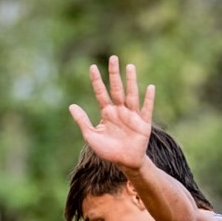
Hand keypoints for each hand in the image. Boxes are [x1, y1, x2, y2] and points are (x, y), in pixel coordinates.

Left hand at [68, 56, 154, 173]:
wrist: (125, 162)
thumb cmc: (108, 150)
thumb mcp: (91, 136)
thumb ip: (82, 121)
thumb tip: (71, 105)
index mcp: (107, 112)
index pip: (101, 93)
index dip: (96, 81)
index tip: (92, 67)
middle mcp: (120, 110)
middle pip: (116, 89)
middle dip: (114, 74)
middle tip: (112, 58)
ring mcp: (132, 115)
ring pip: (131, 95)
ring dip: (131, 81)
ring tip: (129, 67)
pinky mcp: (143, 123)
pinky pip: (146, 109)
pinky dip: (148, 99)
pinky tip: (150, 88)